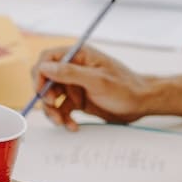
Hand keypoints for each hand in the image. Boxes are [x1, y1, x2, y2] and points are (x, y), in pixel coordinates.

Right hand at [32, 45, 152, 128]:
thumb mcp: (97, 81)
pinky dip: (64, 118)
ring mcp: (75, 85)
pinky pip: (62, 109)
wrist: (141, 104)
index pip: (48, 58)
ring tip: (62, 122)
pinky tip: (73, 126)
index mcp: (79, 55)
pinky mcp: (78, 100)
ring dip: (53, 111)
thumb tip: (44, 67)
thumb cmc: (125, 88)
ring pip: (51, 97)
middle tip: (53, 107)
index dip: (40, 74)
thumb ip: (70, 73)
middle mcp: (74, 68)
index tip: (41, 91)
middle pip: (45, 79)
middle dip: (45, 96)